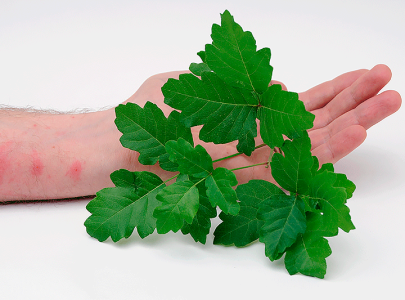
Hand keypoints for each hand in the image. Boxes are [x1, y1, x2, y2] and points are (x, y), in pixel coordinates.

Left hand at [124, 65, 400, 183]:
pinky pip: (290, 167)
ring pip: (310, 145)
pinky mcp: (246, 184)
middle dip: (352, 102)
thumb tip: (282, 84)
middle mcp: (254, 142)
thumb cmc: (149, 114)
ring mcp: (252, 163)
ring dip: (351, 122)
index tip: (363, 73)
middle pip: (312, 123)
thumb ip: (237, 85)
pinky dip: (324, 150)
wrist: (115, 149)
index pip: (299, 105)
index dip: (332, 90)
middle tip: (390, 83)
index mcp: (246, 118)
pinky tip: (354, 131)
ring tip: (388, 100)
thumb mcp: (194, 83)